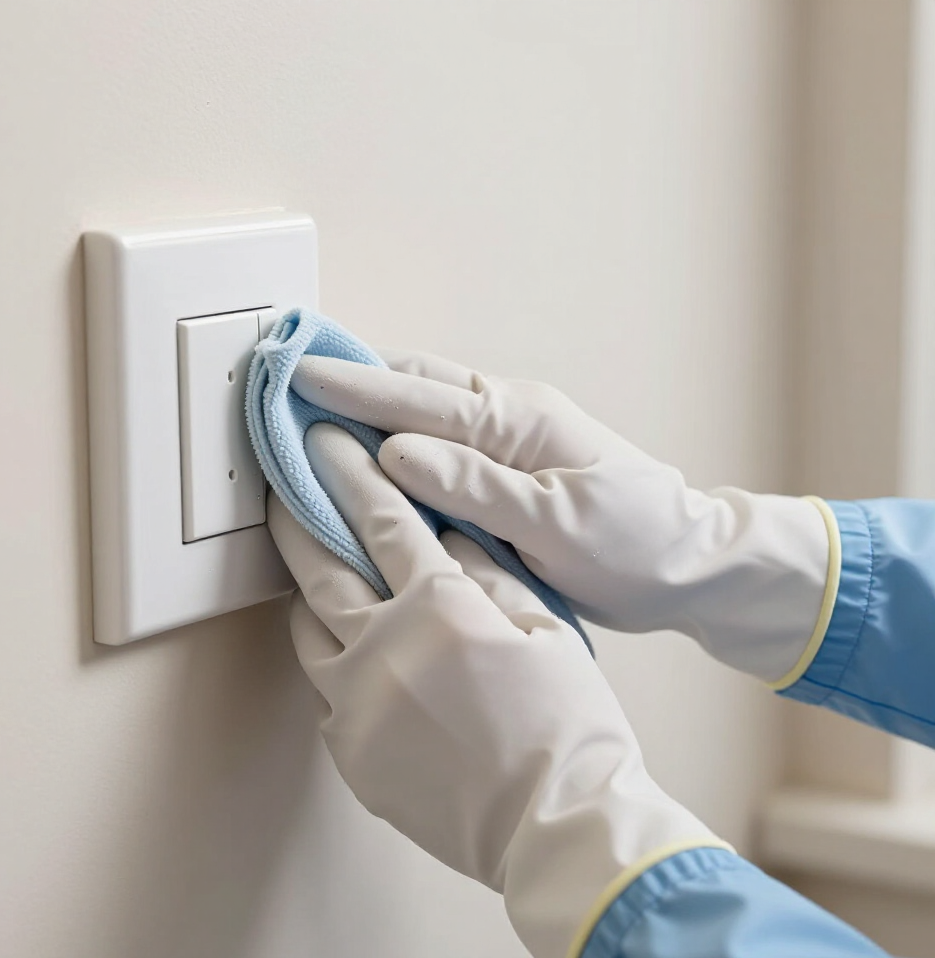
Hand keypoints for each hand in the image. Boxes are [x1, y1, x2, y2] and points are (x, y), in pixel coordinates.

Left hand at [268, 422, 723, 957]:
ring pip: (307, 625)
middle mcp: (382, 646)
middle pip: (321, 563)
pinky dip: (328, 654)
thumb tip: (445, 531)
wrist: (554, 822)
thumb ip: (486, 570)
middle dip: (299, 514)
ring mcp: (356, 702)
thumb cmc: (565, 724)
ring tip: (305, 562)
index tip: (326, 443)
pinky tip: (340, 643)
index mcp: (437, 605)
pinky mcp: (350, 749)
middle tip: (283, 485)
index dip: (350, 471)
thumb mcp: (543, 626)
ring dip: (304, 586)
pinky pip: (323, 686)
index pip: (380, 517)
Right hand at [290, 352, 834, 685]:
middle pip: (418, 385)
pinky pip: (443, 437)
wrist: (687, 563)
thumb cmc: (633, 546)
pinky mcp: (509, 463)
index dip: (354, 390)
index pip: (422, 401)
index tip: (297, 377)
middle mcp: (511, 416)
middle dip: (353, 378)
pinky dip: (401, 433)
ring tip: (314, 401)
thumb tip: (397, 452)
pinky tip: (372, 445)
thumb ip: (476, 486)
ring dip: (373, 400)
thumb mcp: (557, 524)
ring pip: (427, 406)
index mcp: (520, 422)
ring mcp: (511, 436)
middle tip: (290, 375)